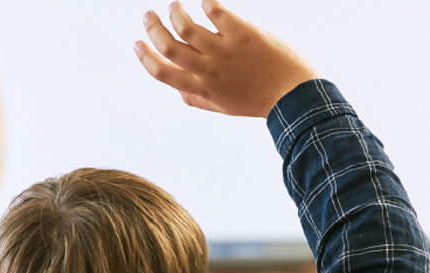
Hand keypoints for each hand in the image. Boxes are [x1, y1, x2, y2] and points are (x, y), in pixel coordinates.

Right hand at [134, 0, 318, 116]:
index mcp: (200, 87)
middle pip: (169, 46)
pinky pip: (217, 13)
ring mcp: (224, 51)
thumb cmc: (257, 100)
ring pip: (187, 27)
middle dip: (153, 28)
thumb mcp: (222, 106)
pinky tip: (206, 2)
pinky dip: (207, 4)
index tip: (137, 43)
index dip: (145, 56)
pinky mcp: (243, 34)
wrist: (293, 95)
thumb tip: (177, 89)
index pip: (161, 72)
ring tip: (174, 5)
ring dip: (175, 12)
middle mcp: (207, 70)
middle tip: (148, 15)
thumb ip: (196, 98)